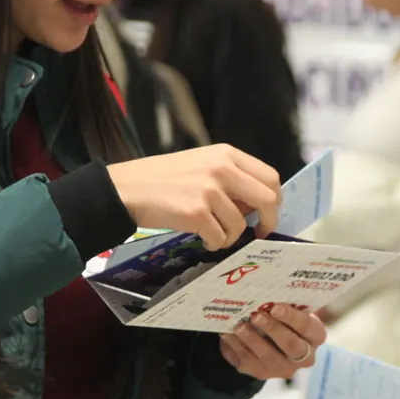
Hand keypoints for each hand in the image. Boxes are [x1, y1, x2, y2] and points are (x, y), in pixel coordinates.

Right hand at [106, 145, 279, 250]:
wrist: (125, 188)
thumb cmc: (161, 179)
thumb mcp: (201, 165)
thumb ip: (230, 178)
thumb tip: (255, 206)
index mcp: (226, 154)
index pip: (270, 177)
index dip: (274, 200)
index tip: (267, 214)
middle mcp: (221, 169)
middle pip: (267, 199)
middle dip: (267, 221)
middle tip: (258, 232)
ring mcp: (209, 191)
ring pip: (240, 225)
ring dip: (229, 237)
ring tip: (212, 233)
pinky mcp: (195, 213)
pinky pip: (220, 238)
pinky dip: (214, 244)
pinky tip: (201, 238)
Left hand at [219, 303, 324, 380]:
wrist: (269, 339)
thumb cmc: (283, 318)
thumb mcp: (290, 310)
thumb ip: (286, 303)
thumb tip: (267, 289)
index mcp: (315, 336)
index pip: (308, 327)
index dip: (291, 317)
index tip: (275, 307)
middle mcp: (304, 356)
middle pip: (291, 345)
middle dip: (272, 329)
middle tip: (256, 315)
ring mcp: (283, 368)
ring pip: (268, 356)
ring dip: (252, 339)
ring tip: (239, 325)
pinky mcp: (262, 373)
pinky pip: (248, 362)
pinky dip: (237, 346)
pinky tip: (228, 334)